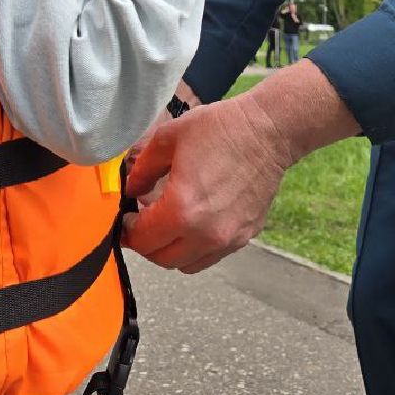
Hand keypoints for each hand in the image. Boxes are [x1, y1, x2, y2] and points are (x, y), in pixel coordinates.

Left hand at [122, 92, 291, 273]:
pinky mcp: (244, 236)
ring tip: (167, 223)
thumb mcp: (168, 139)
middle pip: (161, 259)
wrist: (267, 131)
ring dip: (170, 249)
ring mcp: (228, 239)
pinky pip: (210, 256)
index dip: (127, 230)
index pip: (142, 240)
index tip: (127, 217)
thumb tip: (131, 190)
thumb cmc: (220, 129)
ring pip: (186, 264)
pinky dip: (195, 247)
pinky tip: (193, 221)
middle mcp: (205, 233)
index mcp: (181, 210)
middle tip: (142, 221)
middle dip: (146, 243)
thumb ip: (142, 169)